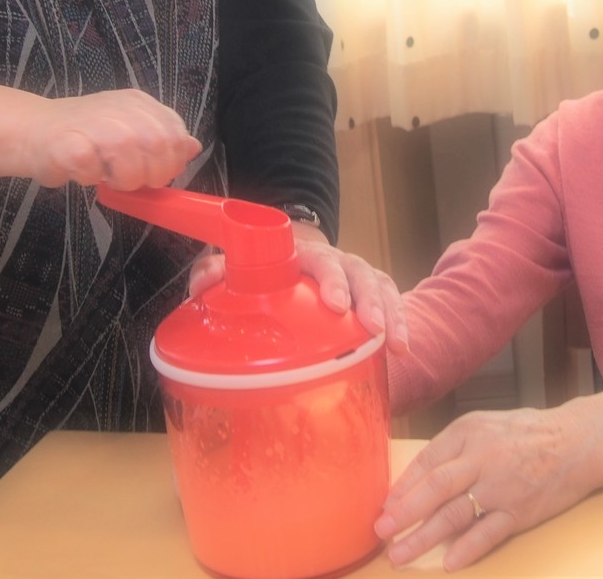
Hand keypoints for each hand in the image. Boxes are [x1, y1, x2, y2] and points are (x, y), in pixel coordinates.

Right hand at [24, 89, 200, 189]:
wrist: (33, 129)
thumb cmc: (84, 134)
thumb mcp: (129, 130)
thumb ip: (161, 138)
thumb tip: (192, 147)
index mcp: (139, 104)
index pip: (175, 132)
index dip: (172, 160)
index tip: (156, 172)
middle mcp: (120, 109)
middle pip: (158, 147)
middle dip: (151, 175)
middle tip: (132, 180)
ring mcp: (93, 123)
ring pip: (129, 160)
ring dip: (122, 180)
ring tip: (107, 177)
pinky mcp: (67, 143)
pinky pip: (91, 170)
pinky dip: (90, 178)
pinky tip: (82, 172)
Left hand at [188, 223, 409, 352]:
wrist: (297, 262)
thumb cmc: (266, 275)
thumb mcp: (237, 270)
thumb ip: (216, 273)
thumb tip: (200, 286)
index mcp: (304, 256)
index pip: (320, 261)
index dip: (329, 279)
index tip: (333, 304)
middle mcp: (335, 261)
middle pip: (357, 271)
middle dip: (365, 299)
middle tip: (368, 326)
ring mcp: (357, 275)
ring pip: (379, 285)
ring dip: (388, 313)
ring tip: (394, 343)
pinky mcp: (373, 291)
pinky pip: (393, 300)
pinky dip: (400, 321)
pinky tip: (401, 346)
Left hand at [373, 396, 602, 569]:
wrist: (578, 441)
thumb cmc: (528, 432)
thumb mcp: (486, 424)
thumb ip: (454, 448)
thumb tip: (419, 477)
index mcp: (468, 432)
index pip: (427, 461)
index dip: (403, 486)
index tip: (385, 506)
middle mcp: (482, 458)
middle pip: (435, 488)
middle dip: (404, 513)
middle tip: (381, 531)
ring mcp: (501, 486)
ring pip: (455, 515)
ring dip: (424, 536)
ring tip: (400, 554)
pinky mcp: (520, 510)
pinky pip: (489, 532)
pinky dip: (468, 548)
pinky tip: (448, 562)